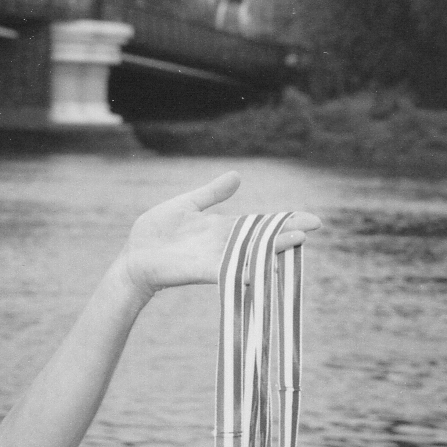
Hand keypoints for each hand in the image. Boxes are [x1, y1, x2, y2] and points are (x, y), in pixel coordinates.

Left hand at [117, 172, 321, 295]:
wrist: (134, 257)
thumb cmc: (156, 232)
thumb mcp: (187, 205)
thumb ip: (212, 194)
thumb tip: (238, 176)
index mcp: (222, 228)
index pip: (259, 223)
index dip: (282, 220)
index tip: (308, 218)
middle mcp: (224, 245)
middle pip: (261, 238)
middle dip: (286, 233)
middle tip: (312, 228)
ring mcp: (215, 259)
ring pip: (251, 254)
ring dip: (274, 249)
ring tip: (296, 241)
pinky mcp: (202, 271)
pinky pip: (229, 271)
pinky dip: (247, 270)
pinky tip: (264, 268)